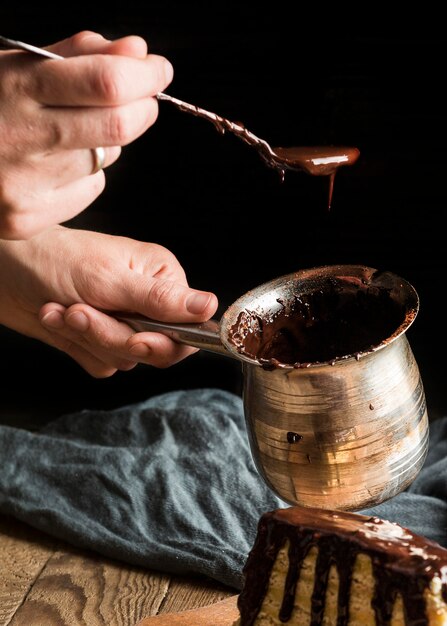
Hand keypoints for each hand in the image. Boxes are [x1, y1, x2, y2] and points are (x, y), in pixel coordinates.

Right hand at [0, 31, 172, 238]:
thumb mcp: (16, 64)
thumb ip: (78, 55)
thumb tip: (138, 52)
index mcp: (16, 87)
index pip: (106, 83)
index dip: (145, 76)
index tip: (158, 69)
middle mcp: (21, 139)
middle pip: (118, 127)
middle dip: (144, 108)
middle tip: (144, 98)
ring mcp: (23, 186)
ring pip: (106, 159)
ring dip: (109, 139)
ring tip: (73, 129)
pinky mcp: (25, 219)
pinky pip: (89, 189)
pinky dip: (86, 172)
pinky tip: (55, 163)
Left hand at [0, 227, 217, 376]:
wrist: (5, 269)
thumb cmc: (56, 258)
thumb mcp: (110, 279)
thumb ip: (161, 299)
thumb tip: (210, 306)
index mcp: (161, 278)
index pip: (187, 327)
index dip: (165, 340)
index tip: (137, 337)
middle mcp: (147, 303)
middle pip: (156, 349)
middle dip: (113, 335)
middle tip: (84, 313)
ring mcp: (123, 323)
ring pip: (125, 358)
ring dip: (88, 337)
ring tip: (64, 308)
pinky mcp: (99, 340)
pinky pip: (101, 364)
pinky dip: (75, 346)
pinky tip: (56, 316)